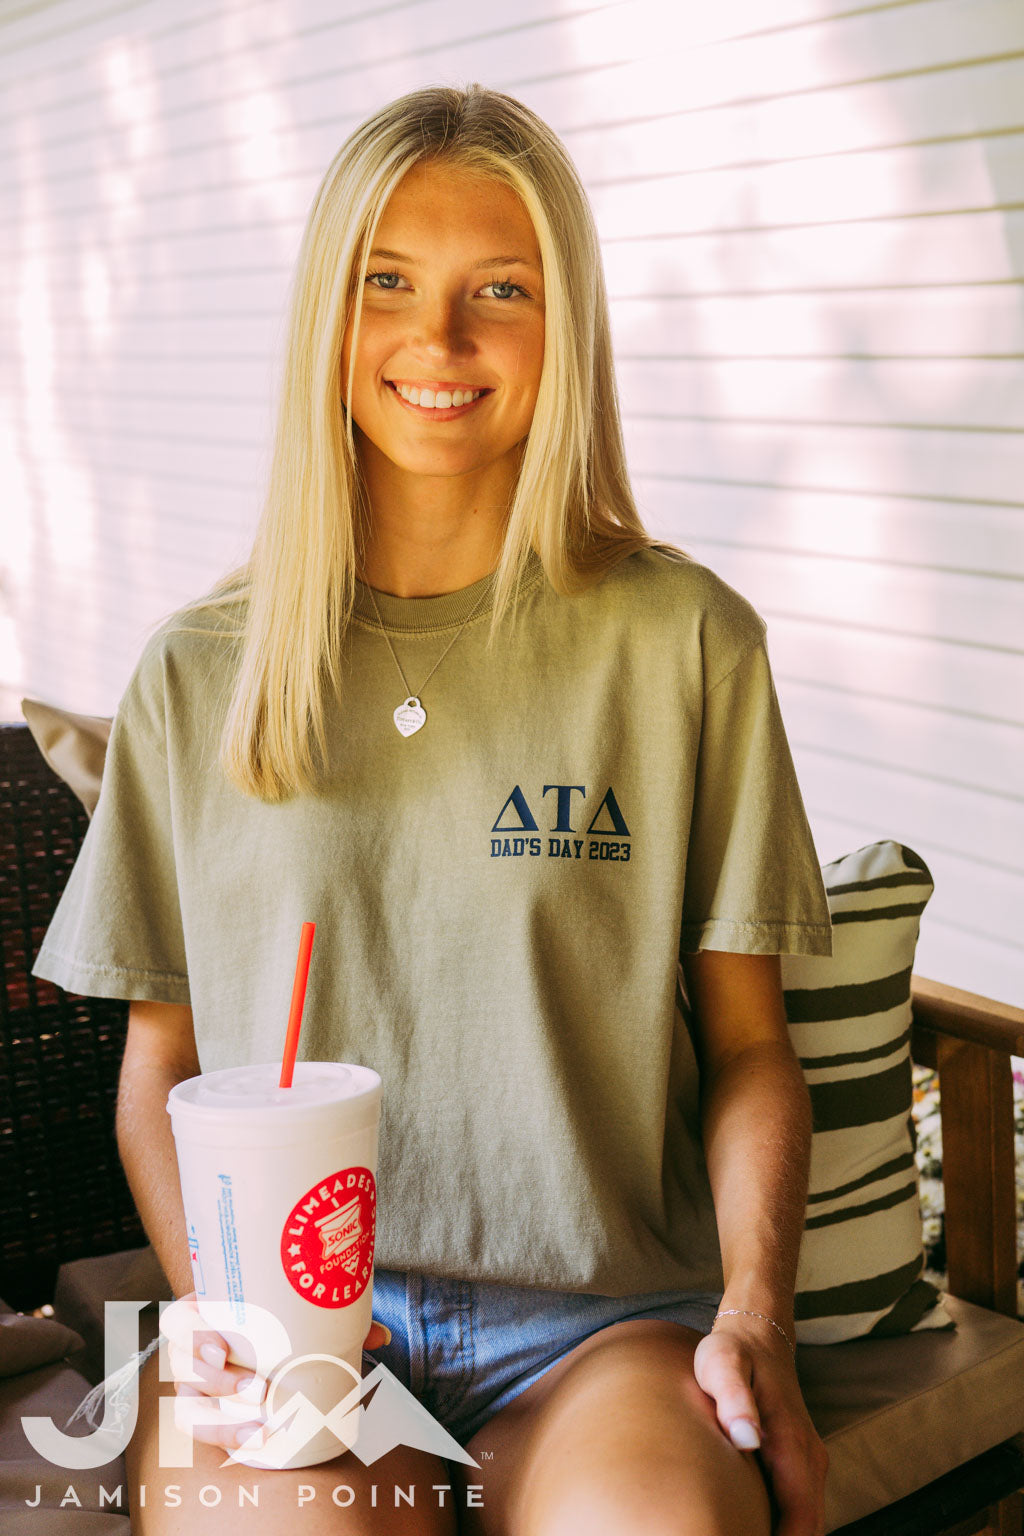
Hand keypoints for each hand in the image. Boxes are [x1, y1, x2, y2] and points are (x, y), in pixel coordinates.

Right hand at [160, 1291, 390, 1452]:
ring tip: (256, 1428)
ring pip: (187, 1404)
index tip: (222, 1349)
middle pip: (181, 1365)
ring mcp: (196, 1381)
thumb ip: (335, 1319)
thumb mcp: (300, 1309)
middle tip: (256, 1390)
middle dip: (215, 1382)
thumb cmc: (279, 1313)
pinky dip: (223, 1436)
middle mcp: (195, 1346)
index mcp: (210, 1309)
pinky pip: (200, 1428)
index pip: (181, 1319)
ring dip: (219, 1420)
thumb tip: (381, 1337)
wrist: (262, 1328)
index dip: (193, 1335)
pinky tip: (252, 1442)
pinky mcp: (205, 1409)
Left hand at [692, 1315, 827, 1535]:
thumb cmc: (734, 1352)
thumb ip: (733, 1397)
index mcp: (793, 1444)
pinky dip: (787, 1528)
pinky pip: (802, 1511)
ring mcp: (811, 1464)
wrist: (759, 1336)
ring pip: (809, 1524)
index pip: (799, 1521)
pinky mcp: (803, 1466)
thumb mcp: (721, 1364)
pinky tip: (753, 1528)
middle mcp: (811, 1460)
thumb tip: (746, 1438)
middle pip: (809, 1531)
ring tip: (741, 1533)